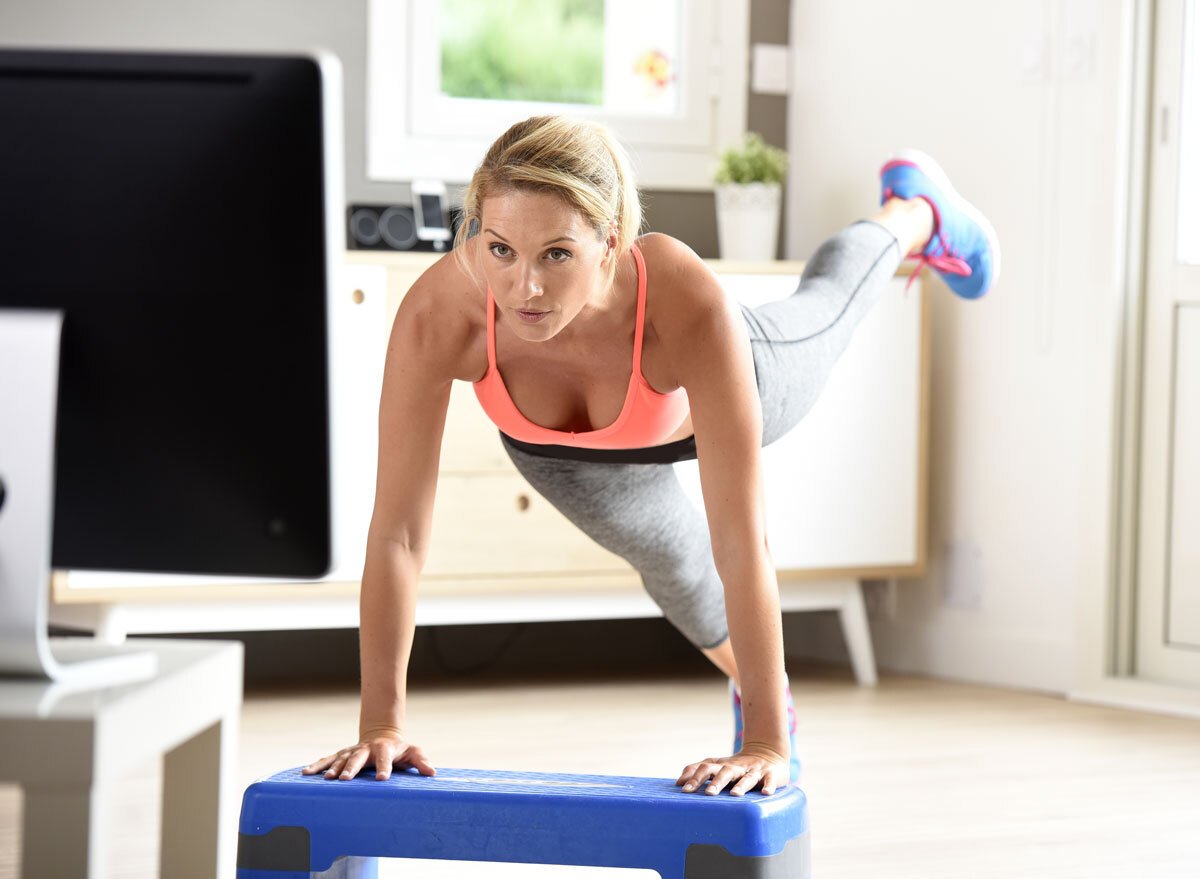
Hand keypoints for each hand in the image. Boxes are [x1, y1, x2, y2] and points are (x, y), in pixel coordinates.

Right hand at [302, 726, 435, 781]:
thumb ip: (420, 761)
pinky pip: (327, 759)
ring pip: (340, 758)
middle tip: (345, 779)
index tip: (382, 779)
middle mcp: (366, 749)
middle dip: (352, 768)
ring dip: (332, 768)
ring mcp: (352, 751)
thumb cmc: (399, 750)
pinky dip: (316, 765)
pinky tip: (305, 773)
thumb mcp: (412, 752)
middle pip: (358, 757)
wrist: (381, 736)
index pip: (385, 758)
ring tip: (325, 779)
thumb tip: (431, 772)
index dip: (384, 767)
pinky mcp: (341, 754)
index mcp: (384, 749)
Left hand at [675, 742, 787, 796]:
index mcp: (722, 765)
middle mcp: (737, 767)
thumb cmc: (737, 766)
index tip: (683, 788)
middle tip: (708, 793)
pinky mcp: (771, 774)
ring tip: (735, 794)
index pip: (706, 768)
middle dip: (717, 782)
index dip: (694, 777)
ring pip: (747, 777)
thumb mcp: (718, 766)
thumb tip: (678, 782)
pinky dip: (769, 785)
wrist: (768, 753)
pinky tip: (766, 793)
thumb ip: (699, 771)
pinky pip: (770, 780)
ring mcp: (755, 770)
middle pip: (725, 772)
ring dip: (741, 785)